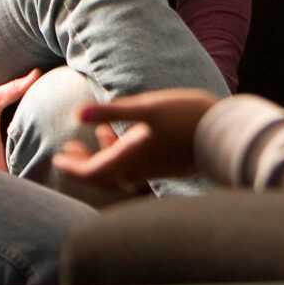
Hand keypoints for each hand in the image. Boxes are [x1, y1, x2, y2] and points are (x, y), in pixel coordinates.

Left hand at [51, 89, 220, 191]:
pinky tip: (128, 135)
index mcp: (129, 159)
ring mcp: (153, 170)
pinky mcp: (166, 165)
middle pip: (102, 176)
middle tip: (70, 147)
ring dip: (103, 156)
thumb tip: (76, 113)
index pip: (90, 173)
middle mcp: (138, 171)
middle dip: (83, 163)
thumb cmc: (186, 117)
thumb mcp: (147, 108)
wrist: (225, 133)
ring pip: (118, 171)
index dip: (71, 166)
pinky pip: (134, 167)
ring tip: (97, 134)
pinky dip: (122, 154)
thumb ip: (111, 112)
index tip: (58, 157)